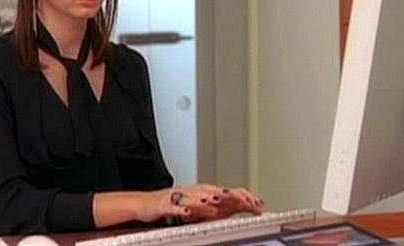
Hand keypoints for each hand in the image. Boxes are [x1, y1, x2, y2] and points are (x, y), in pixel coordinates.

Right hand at [134, 184, 263, 223]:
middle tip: (245, 201)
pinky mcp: (164, 204)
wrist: (145, 204)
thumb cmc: (173, 206)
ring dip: (207, 199)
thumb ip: (218, 210)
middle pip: (215, 191)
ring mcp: (179, 196)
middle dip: (230, 196)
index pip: (226, 192)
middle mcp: (193, 191)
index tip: (258, 205)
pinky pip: (174, 205)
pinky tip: (188, 211)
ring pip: (195, 196)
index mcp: (203, 192)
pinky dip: (182, 207)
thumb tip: (240, 211)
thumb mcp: (199, 209)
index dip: (242, 197)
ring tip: (218, 203)